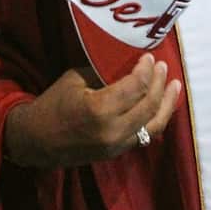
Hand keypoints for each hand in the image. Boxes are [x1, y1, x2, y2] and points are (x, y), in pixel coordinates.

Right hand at [4, 54, 182, 169]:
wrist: (36, 141)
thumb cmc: (53, 104)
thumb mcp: (76, 79)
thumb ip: (104, 72)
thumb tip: (128, 62)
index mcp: (100, 109)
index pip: (136, 86)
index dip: (146, 69)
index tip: (149, 56)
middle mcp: (113, 130)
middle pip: (149, 104)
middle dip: (159, 82)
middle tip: (162, 65)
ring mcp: (118, 145)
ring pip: (155, 124)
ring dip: (167, 103)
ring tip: (174, 85)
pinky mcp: (118, 153)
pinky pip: (146, 135)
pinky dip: (157, 118)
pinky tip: (162, 105)